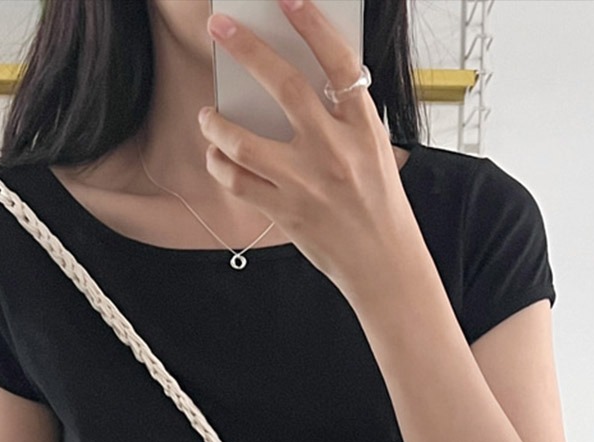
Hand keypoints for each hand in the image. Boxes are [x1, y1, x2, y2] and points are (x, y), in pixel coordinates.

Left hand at [199, 0, 418, 295]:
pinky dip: (219, 165)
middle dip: (247, 49)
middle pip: (284, 87)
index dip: (312, 24)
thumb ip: (344, 120)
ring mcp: (307, 184)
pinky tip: (216, 156)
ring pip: (244, 142)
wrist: (385, 266)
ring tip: (208, 116)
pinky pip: (237, 182)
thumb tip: (300, 86)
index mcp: (364, 131)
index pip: (339, 64)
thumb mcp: (375, 154)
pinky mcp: (286, 213)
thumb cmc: (381, 210)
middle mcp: (335, 153)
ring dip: (216, 123)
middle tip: (221, 28)